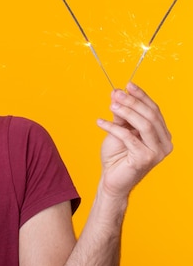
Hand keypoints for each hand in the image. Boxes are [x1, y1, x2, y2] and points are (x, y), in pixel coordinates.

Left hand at [96, 82, 171, 198]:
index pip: (155, 111)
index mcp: (162, 135)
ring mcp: (157, 152)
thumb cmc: (117, 156)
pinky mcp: (144, 159)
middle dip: (132, 102)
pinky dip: (113, 127)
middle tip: (116, 93)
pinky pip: (129, 137)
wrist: (111, 179)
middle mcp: (165, 143)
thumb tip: (118, 93)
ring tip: (110, 106)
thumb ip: (122, 115)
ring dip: (126, 111)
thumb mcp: (120, 130)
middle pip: (150, 115)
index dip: (141, 96)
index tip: (128, 85)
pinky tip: (100, 122)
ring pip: (144, 124)